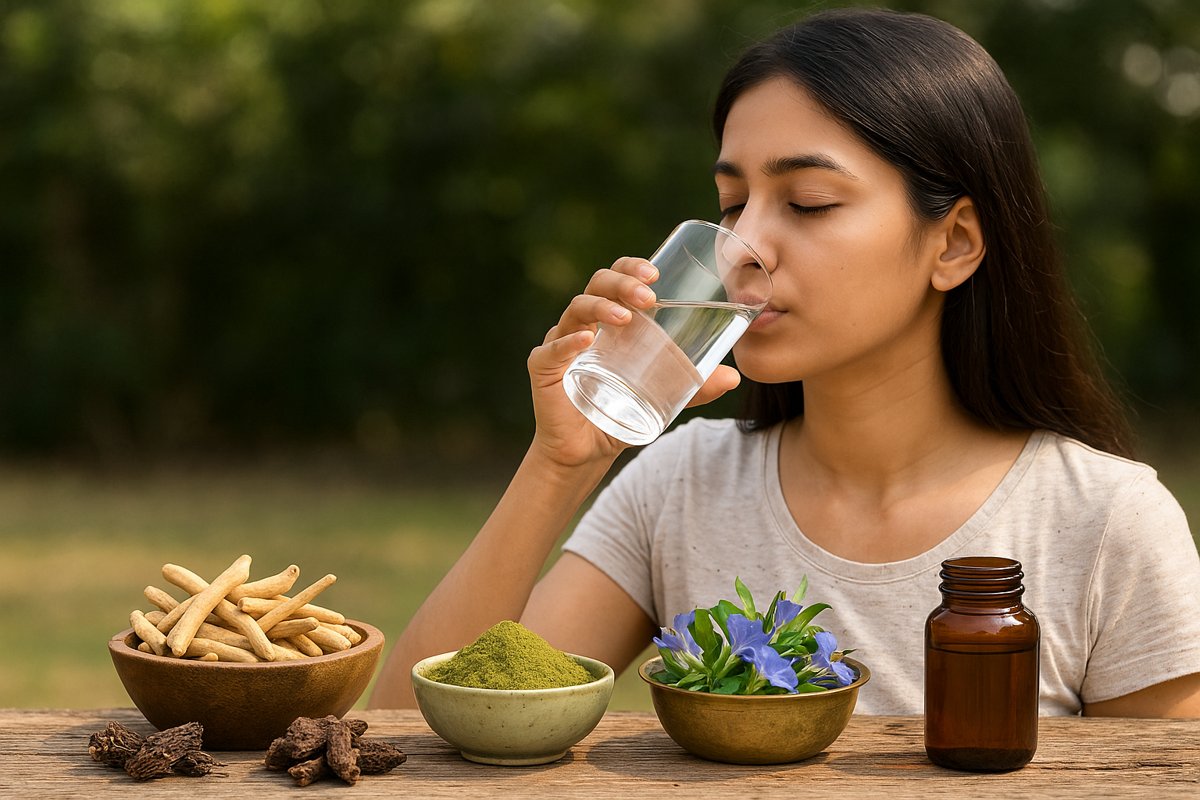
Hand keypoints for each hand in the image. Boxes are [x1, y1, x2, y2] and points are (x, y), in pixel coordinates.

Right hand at [527, 257, 741, 466]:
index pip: (615, 278)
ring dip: (601, 307)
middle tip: (648, 294)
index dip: (630, 268)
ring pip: (575, 310)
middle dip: (621, 282)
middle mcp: (582, 324)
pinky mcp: (544, 370)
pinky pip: (551, 350)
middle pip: (596, 285)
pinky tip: (586, 341)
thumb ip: (696, 386)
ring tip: (625, 317)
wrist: (587, 452)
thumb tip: (734, 377)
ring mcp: (560, 344)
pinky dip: (567, 342)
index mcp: (609, 320)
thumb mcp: (665, 396)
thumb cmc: (621, 411)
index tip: (655, 272)